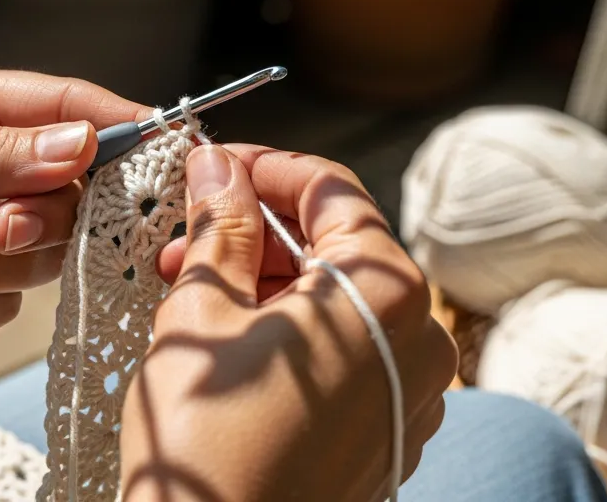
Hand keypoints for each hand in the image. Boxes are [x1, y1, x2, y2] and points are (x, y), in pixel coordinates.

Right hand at [122, 145, 458, 501]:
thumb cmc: (208, 440)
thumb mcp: (203, 308)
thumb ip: (221, 224)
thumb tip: (218, 166)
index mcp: (387, 291)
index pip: (333, 191)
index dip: (266, 167)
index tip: (215, 166)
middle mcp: (421, 339)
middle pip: (340, 247)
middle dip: (258, 231)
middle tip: (185, 232)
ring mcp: (412, 394)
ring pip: (341, 304)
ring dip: (269, 283)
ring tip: (190, 285)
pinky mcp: (389, 436)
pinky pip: (348, 357)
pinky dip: (294, 333)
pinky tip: (230, 336)